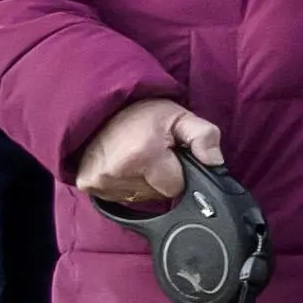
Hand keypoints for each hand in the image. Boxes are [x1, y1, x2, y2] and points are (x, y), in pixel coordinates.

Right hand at [73, 96, 225, 216]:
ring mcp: (100, 181)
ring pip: (138, 198)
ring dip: (142, 182)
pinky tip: (121, 164)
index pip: (176, 187)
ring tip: (135, 156)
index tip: (170, 156)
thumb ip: (203, 136)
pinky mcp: (87, 185)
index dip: (178, 173)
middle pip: (157, 195)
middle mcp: (118, 172)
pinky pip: (118, 197)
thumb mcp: (178, 115)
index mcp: (144, 156)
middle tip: (151, 153)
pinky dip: (123, 184)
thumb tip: (215, 162)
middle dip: (161, 177)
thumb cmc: (140, 111)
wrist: (99, 104)